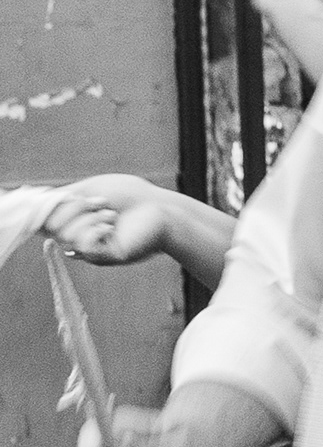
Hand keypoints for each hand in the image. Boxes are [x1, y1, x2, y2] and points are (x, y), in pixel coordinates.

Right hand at [41, 175, 183, 263]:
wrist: (162, 210)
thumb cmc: (131, 196)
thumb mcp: (91, 188)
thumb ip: (64, 196)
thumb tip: (36, 200)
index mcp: (77, 222)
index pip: (47, 219)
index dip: (54, 206)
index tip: (76, 196)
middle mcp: (81, 237)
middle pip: (54, 225)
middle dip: (77, 207)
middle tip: (102, 203)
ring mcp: (92, 249)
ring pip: (67, 234)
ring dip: (90, 217)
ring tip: (113, 215)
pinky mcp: (104, 257)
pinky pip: (82, 245)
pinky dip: (95, 229)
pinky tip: (111, 226)